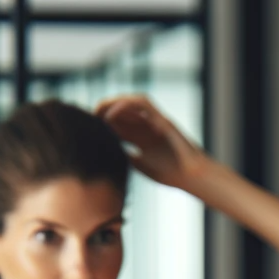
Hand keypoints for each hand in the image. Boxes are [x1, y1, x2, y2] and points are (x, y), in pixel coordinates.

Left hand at [95, 94, 209, 189]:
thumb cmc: (172, 174)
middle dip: (102, 110)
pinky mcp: (163, 118)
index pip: (117, 124)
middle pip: (120, 111)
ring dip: (112, 102)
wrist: (193, 176)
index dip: (100, 124)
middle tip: (88, 117)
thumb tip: (105, 151)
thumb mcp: (140, 165)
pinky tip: (112, 114)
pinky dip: (126, 104)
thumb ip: (125, 156)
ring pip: (129, 102)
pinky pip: (142, 103)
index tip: (86, 128)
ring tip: (97, 111)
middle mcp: (146, 125)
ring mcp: (154, 120)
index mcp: (141, 137)